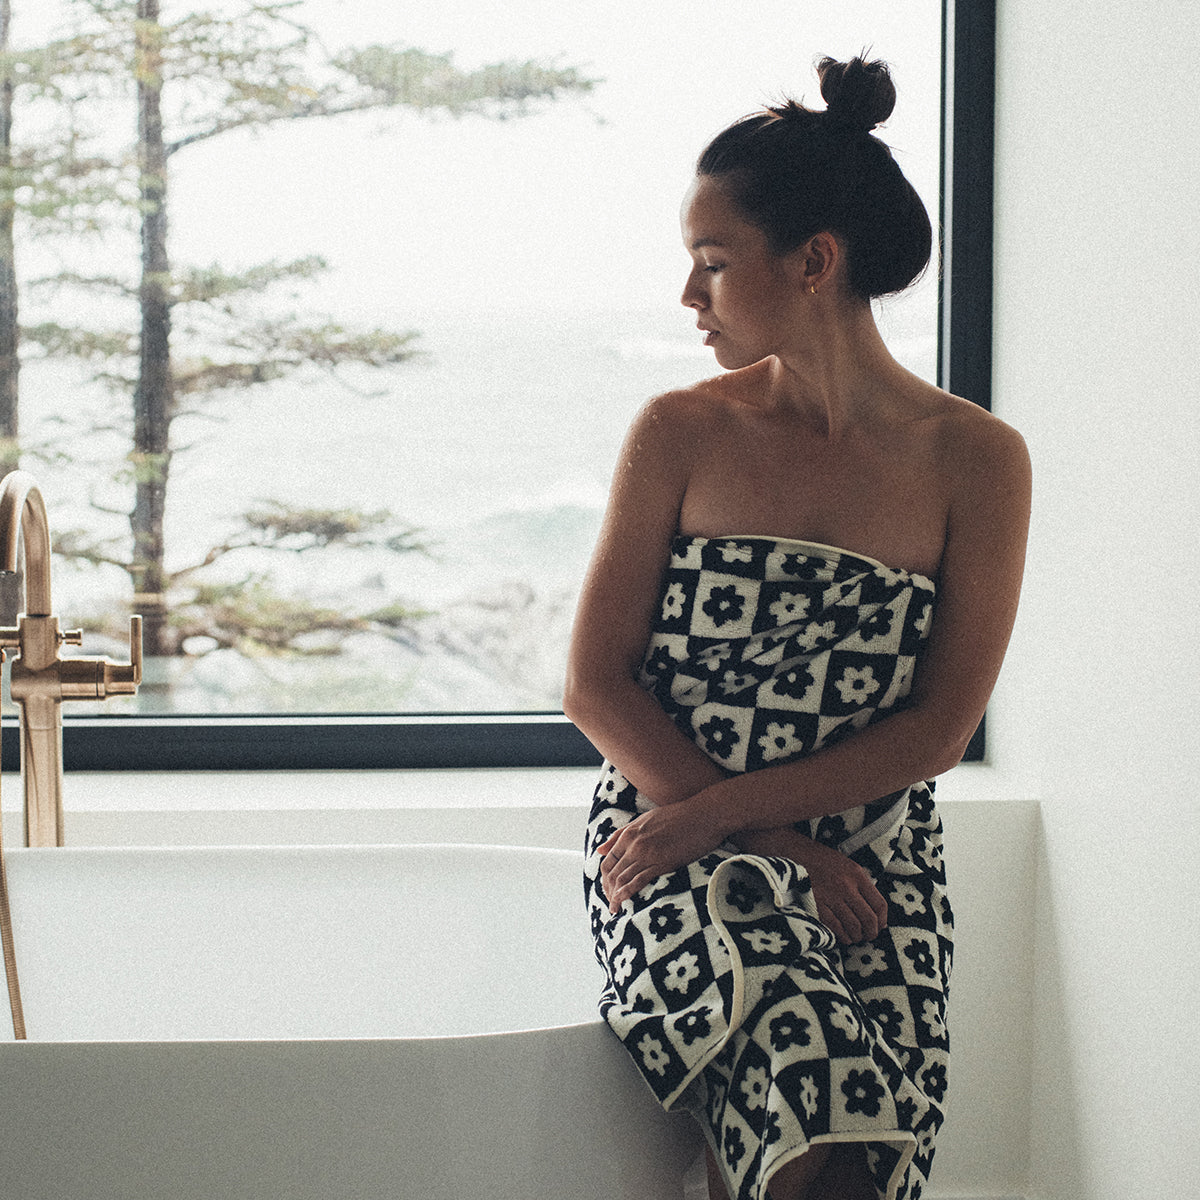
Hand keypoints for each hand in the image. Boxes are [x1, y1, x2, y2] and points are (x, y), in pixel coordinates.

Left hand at [598, 797, 726, 912]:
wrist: (704, 815)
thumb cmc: (677, 816)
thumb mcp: (644, 820)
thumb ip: (620, 835)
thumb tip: (599, 850)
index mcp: (629, 833)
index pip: (608, 861)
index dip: (604, 878)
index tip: (608, 889)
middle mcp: (634, 844)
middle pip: (612, 872)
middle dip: (608, 891)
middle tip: (611, 904)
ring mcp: (647, 854)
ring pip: (623, 878)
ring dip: (615, 896)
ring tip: (615, 909)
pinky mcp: (662, 863)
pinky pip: (639, 881)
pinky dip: (627, 893)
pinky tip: (623, 902)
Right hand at [798, 841, 888, 944]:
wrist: (793, 852)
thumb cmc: (822, 861)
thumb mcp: (847, 866)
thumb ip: (862, 886)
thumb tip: (877, 916)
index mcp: (856, 875)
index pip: (879, 904)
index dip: (882, 921)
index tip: (879, 926)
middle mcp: (846, 886)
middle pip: (868, 918)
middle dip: (871, 933)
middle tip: (867, 936)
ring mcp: (830, 896)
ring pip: (853, 926)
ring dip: (856, 936)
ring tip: (854, 937)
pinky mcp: (815, 904)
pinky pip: (835, 927)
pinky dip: (842, 936)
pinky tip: (842, 936)